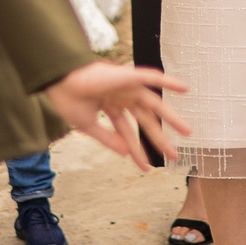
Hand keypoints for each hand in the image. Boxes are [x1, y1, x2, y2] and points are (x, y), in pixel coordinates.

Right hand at [43, 61, 189, 171]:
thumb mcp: (87, 125)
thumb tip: (125, 154)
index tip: (145, 168)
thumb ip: (108, 139)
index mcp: (110, 106)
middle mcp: (120, 97)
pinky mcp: (126, 76)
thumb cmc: (67, 99)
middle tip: (174, 155)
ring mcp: (125, 86)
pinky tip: (185, 88)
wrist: (58, 82)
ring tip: (187, 133)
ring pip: (153, 103)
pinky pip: (152, 77)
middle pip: (145, 120)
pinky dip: (169, 81)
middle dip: (159, 138)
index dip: (136, 150)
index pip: (127, 132)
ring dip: (171, 118)